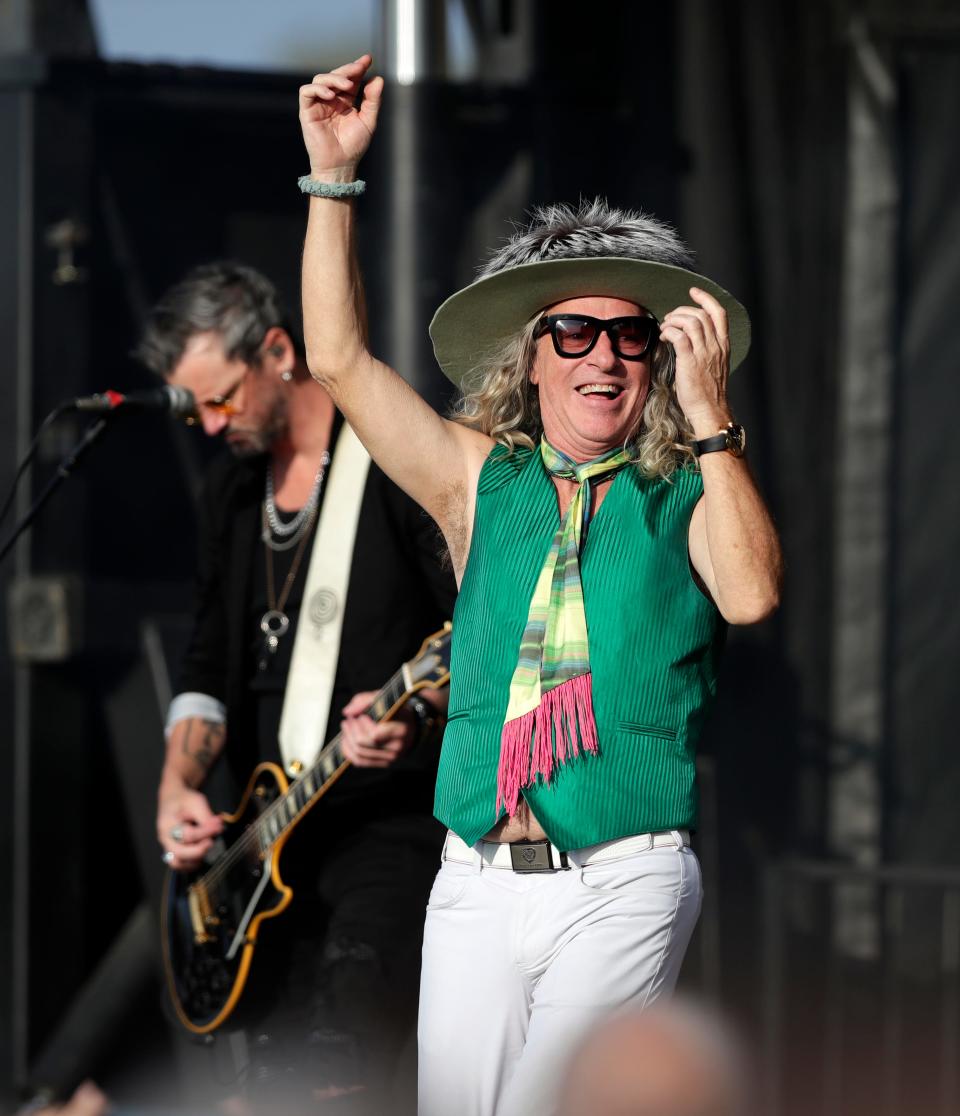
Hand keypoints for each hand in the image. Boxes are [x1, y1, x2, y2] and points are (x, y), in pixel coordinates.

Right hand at [157, 781, 222, 870]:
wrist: (174, 799)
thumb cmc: (184, 800)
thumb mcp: (196, 802)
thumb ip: (206, 817)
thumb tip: (218, 828)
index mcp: (167, 824)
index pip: (187, 835)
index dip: (205, 832)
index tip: (218, 827)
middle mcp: (165, 839)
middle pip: (179, 854)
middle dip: (198, 851)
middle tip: (211, 842)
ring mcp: (168, 847)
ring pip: (178, 864)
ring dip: (195, 859)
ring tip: (206, 847)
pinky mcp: (174, 852)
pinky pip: (181, 865)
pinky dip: (192, 863)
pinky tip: (203, 853)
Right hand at [298, 54, 382, 178]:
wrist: (340, 165)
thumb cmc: (353, 147)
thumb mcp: (368, 121)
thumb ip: (372, 101)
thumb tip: (378, 79)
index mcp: (345, 101)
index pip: (350, 78)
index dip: (358, 67)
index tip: (368, 59)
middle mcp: (331, 100)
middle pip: (335, 75)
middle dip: (347, 70)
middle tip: (358, 68)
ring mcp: (318, 104)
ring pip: (320, 79)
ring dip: (333, 78)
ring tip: (347, 85)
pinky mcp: (307, 111)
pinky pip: (306, 92)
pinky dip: (317, 89)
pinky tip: (331, 95)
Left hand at [340, 690, 415, 767]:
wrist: (412, 726)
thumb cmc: (396, 710)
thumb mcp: (384, 698)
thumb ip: (364, 700)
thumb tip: (347, 712)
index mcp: (400, 729)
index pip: (374, 734)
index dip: (362, 725)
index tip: (359, 715)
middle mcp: (396, 747)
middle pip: (363, 744)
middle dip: (351, 731)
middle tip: (348, 720)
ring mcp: (390, 758)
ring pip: (359, 754)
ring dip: (347, 740)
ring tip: (346, 728)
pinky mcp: (384, 763)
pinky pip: (360, 762)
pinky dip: (348, 751)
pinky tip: (346, 740)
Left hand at [659, 287, 732, 434]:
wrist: (709, 410)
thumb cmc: (707, 392)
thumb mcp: (712, 365)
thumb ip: (705, 349)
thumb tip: (686, 337)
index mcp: (723, 345)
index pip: (719, 313)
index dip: (706, 299)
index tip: (693, 292)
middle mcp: (715, 346)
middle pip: (701, 314)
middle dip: (682, 310)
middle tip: (669, 318)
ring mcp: (704, 353)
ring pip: (690, 322)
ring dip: (673, 320)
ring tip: (664, 327)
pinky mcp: (690, 361)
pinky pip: (679, 336)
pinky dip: (669, 331)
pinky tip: (663, 336)